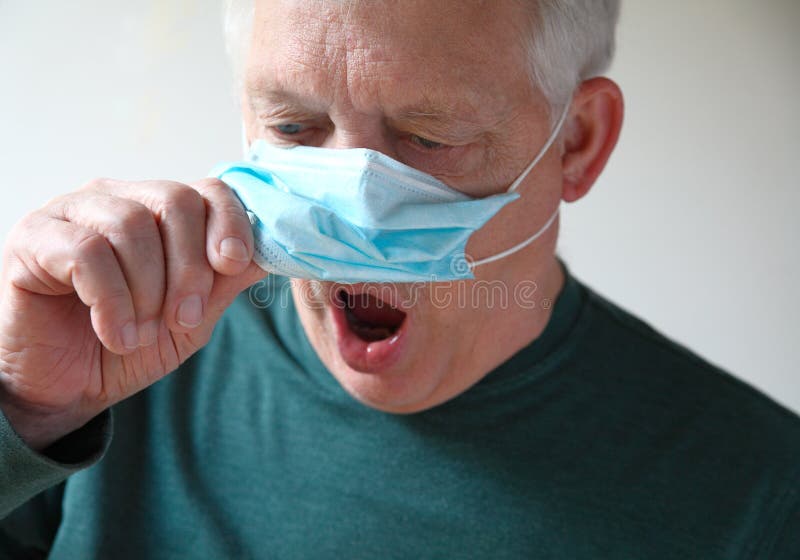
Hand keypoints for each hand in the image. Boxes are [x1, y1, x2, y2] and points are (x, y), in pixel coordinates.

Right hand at [0, 178, 264, 449]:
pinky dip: (111, 300)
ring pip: (131, 225)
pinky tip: (114, 333)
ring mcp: (73, 211)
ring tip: (141, 334)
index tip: (232, 265)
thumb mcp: (191, 318)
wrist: (65, 388)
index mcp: (159, 213)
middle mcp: (118, 199)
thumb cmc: (129, 345)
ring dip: (147, 291)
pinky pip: (86, 251)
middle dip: (190, 268)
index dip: (230, 224)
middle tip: (185, 318)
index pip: (208, 190)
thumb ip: (225, 280)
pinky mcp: (34, 236)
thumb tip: (274, 250)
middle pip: (175, 201)